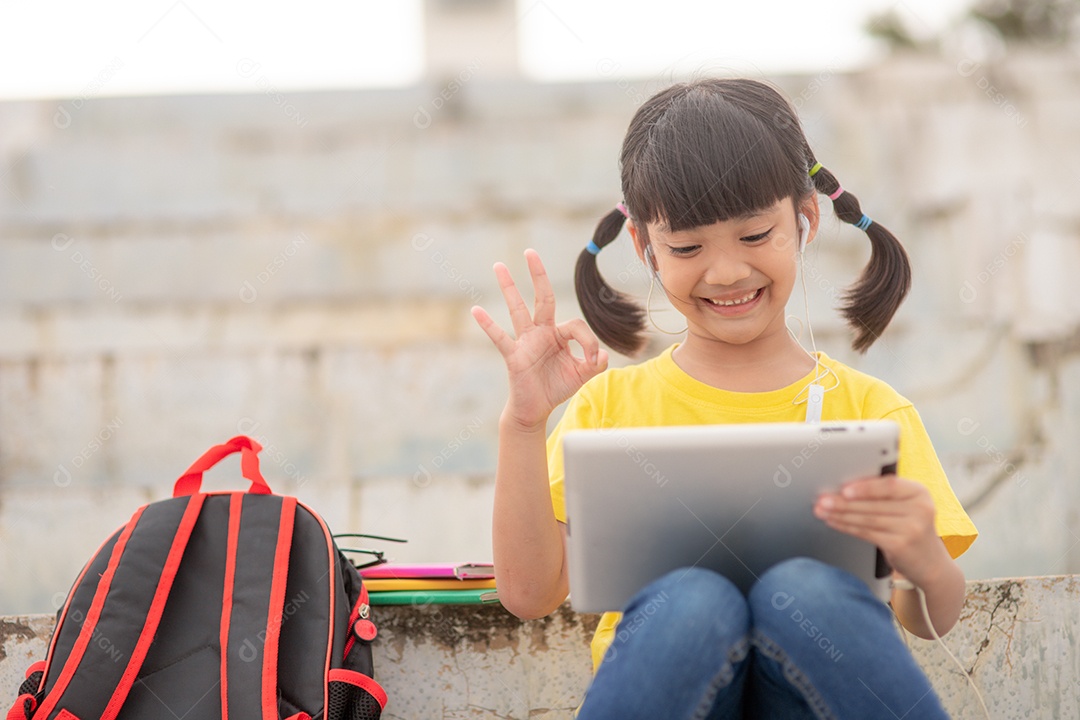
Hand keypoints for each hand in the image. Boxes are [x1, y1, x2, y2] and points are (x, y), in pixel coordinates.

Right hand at [472, 249, 607, 430]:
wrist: (536, 409)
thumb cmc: (556, 388)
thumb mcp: (581, 375)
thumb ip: (595, 364)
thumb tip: (601, 355)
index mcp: (558, 334)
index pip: (575, 325)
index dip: (588, 341)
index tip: (592, 360)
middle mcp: (541, 332)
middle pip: (541, 298)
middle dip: (538, 275)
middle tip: (530, 252)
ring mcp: (525, 342)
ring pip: (518, 310)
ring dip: (509, 287)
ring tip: (499, 266)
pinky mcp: (514, 356)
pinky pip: (500, 338)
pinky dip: (488, 325)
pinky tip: (476, 310)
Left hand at [813, 475, 945, 587]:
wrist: (931, 564)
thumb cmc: (912, 529)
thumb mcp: (907, 507)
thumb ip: (884, 494)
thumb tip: (845, 485)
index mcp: (919, 492)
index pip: (889, 485)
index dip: (865, 487)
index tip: (844, 489)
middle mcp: (920, 509)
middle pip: (874, 503)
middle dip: (843, 501)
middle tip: (822, 499)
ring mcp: (912, 529)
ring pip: (867, 518)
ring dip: (841, 514)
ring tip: (822, 510)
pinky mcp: (901, 546)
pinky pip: (866, 533)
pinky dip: (847, 526)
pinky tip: (834, 522)